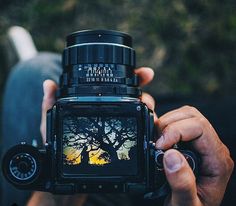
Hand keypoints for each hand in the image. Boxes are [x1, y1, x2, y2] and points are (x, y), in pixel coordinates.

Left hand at [39, 67, 155, 140]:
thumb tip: (49, 84)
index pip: (117, 84)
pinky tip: (149, 123)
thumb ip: (51, 103)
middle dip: (144, 92)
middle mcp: (112, 109)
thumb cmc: (60, 143)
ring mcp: (119, 123)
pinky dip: (147, 124)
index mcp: (98, 101)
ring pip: (139, 110)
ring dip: (147, 107)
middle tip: (145, 97)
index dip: (132, 76)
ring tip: (147, 109)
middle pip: (134, 96)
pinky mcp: (124, 137)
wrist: (64, 164)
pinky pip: (139, 128)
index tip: (144, 73)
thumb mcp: (55, 122)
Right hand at [155, 106, 233, 205]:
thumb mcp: (186, 205)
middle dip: (169, 125)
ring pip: (184, 115)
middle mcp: (211, 148)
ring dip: (166, 124)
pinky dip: (163, 126)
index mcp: (217, 161)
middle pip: (192, 116)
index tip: (160, 145)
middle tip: (156, 143)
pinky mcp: (188, 142)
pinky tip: (158, 138)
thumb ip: (182, 185)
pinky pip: (177, 122)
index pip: (200, 128)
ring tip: (157, 142)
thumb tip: (171, 156)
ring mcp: (200, 144)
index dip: (176, 131)